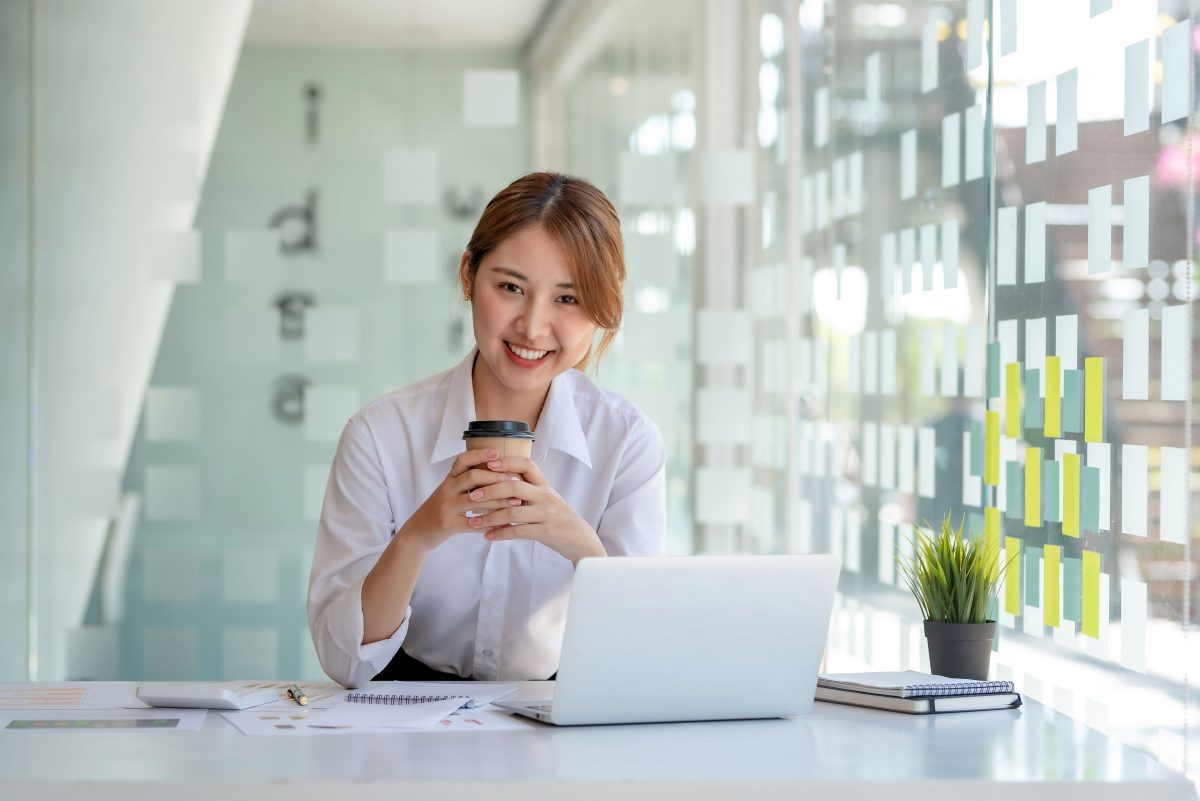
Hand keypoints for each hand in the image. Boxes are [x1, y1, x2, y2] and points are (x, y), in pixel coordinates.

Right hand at [396, 448, 526, 552]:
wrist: (417, 532)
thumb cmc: (440, 509)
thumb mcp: (449, 491)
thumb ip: (466, 482)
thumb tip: (497, 471)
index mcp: (448, 479)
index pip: (462, 460)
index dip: (480, 454)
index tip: (498, 452)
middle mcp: (446, 490)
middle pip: (472, 477)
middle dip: (496, 477)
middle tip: (516, 479)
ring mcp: (446, 507)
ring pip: (475, 500)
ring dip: (499, 501)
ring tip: (516, 502)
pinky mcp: (447, 525)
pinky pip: (473, 524)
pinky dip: (490, 524)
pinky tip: (504, 525)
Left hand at [463, 455, 606, 564]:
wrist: (581, 540)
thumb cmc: (559, 518)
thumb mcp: (547, 499)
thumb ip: (529, 489)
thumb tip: (500, 481)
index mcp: (545, 485)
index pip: (526, 464)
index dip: (507, 462)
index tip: (487, 464)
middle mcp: (546, 496)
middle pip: (514, 486)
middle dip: (490, 490)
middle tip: (472, 495)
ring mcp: (546, 514)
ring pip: (513, 512)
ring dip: (490, 517)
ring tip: (473, 522)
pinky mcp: (546, 532)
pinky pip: (519, 532)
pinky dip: (500, 534)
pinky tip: (488, 536)